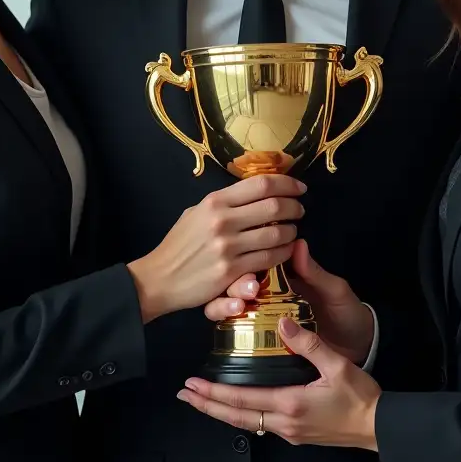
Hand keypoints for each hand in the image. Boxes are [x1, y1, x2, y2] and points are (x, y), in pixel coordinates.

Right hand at [127, 175, 305, 321]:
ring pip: (276, 234)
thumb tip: (252, 192)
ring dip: (292, 232)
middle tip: (300, 210)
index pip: (261, 184)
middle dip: (294, 207)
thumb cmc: (179, 244)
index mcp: (215, 201)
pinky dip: (283, 253)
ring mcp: (228, 246)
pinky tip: (285, 250)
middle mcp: (223, 220)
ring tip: (293, 231)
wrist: (160, 278)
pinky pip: (269, 258)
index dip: (287, 183)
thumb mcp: (196, 213)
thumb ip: (223, 203)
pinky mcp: (232, 271)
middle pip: (274, 206)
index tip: (299, 187)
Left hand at [178, 317, 380, 450]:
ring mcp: (290, 431)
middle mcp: (285, 423)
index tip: (193, 384)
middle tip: (185, 395)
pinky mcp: (297, 432)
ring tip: (203, 400)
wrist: (379, 426)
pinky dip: (242, 415)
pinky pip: (260, 425)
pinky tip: (238, 406)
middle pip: (236, 417)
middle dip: (207, 405)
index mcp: (290, 404)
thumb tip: (286, 323)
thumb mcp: (337, 365)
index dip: (214, 392)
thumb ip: (309, 343)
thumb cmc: (361, 398)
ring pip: (246, 423)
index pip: (242, 400)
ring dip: (221, 411)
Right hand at [205, 239, 373, 363]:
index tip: (249, 269)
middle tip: (246, 291)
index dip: (248, 262)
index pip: (258, 263)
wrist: (358, 349)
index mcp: (286, 278)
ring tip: (236, 308)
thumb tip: (298, 243)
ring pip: (230, 306)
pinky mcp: (261, 340)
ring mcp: (262, 318)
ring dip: (224, 303)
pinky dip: (227, 326)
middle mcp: (269, 295)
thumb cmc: (348, 313)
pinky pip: (237, 332)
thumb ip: (316, 272)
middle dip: (233, 285)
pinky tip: (230, 323)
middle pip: (238, 284)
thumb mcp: (335, 291)